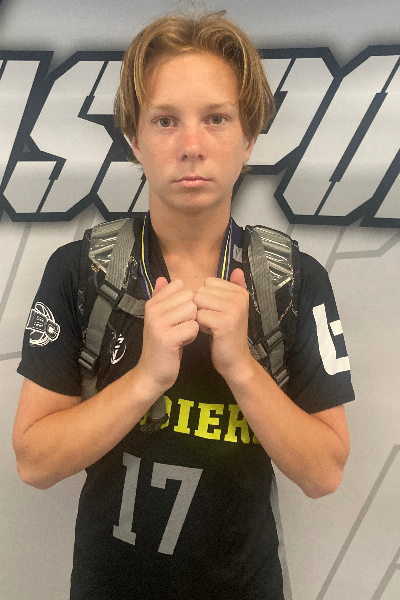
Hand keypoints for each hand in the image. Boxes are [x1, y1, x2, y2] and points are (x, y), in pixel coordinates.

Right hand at [136, 278, 198, 395]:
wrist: (151, 373)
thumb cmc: (161, 345)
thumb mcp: (160, 318)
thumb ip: (162, 297)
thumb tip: (161, 277)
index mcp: (152, 303)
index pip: (180, 286)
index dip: (186, 301)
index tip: (177, 316)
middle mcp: (153, 310)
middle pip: (189, 298)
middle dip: (191, 314)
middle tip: (180, 328)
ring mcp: (158, 323)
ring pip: (192, 311)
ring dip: (192, 325)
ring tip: (181, 335)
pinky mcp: (167, 338)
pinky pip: (193, 327)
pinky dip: (192, 336)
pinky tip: (182, 343)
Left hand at [194, 268, 252, 380]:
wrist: (235, 360)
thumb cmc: (227, 334)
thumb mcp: (230, 308)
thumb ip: (233, 287)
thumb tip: (238, 268)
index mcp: (240, 291)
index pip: (207, 282)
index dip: (206, 298)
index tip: (217, 312)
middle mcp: (239, 297)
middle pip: (201, 291)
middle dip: (202, 307)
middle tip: (214, 321)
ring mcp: (234, 310)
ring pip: (198, 302)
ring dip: (200, 316)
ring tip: (212, 326)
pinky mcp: (225, 323)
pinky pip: (199, 316)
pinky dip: (200, 326)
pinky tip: (211, 333)